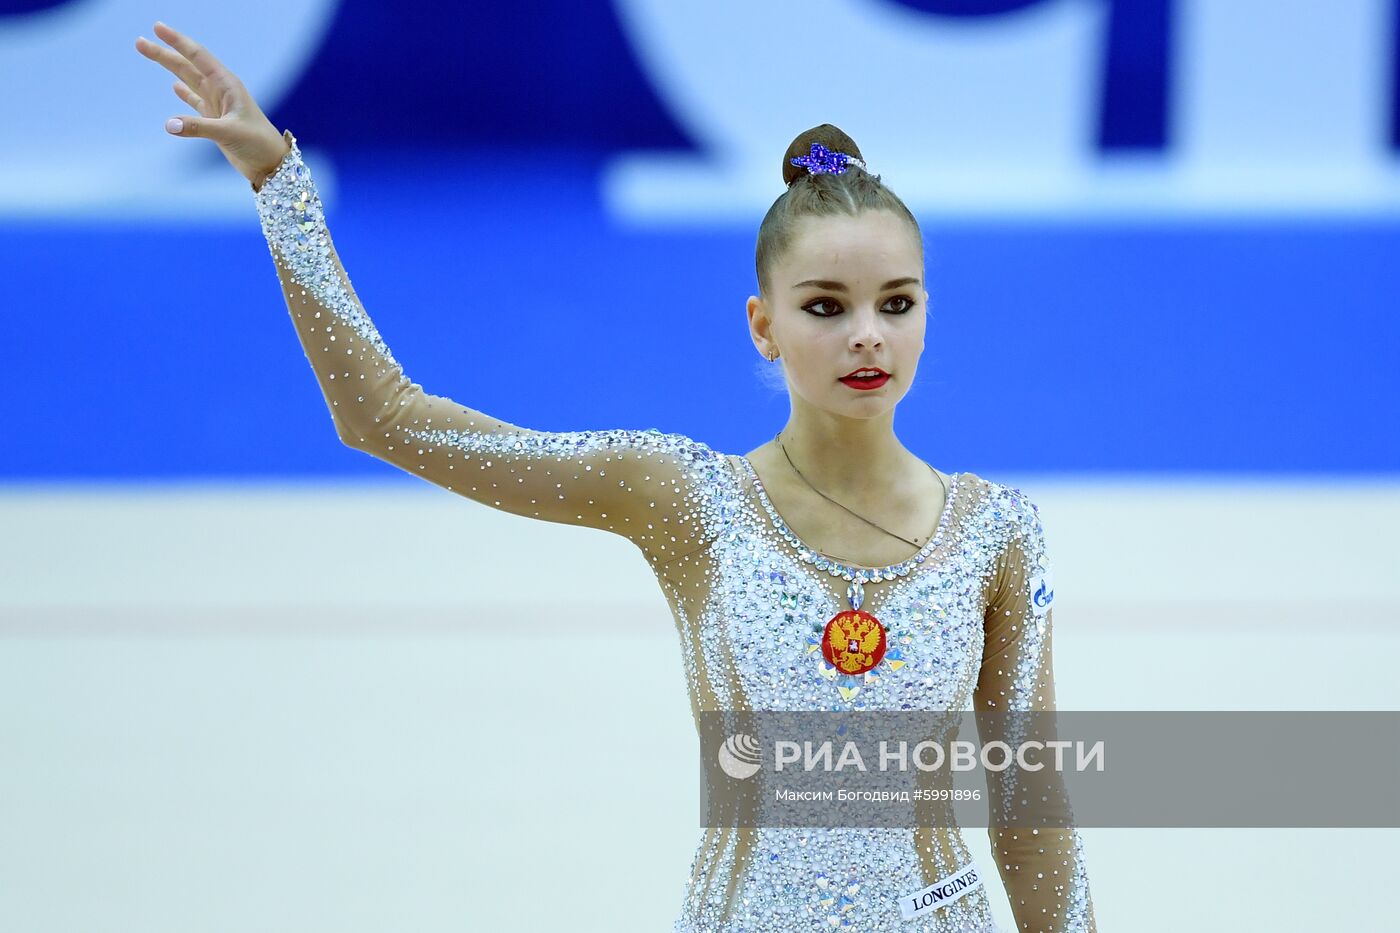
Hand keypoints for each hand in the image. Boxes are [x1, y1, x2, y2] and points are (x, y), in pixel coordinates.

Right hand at [135, 21, 291, 188]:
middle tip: (140, 42)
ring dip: (169, 68)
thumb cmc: (258, 143)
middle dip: (164, 53)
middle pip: (187, 66)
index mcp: (227, 85)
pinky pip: (195, 102)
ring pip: (188, 80)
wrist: (271, 164)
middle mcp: (221, 91)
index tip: (157, 28)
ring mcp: (217, 105)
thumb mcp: (229, 132)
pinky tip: (175, 86)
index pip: (197, 56)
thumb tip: (169, 124)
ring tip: (150, 53)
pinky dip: (184, 93)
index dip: (177, 41)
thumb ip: (198, 127)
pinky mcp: (215, 121)